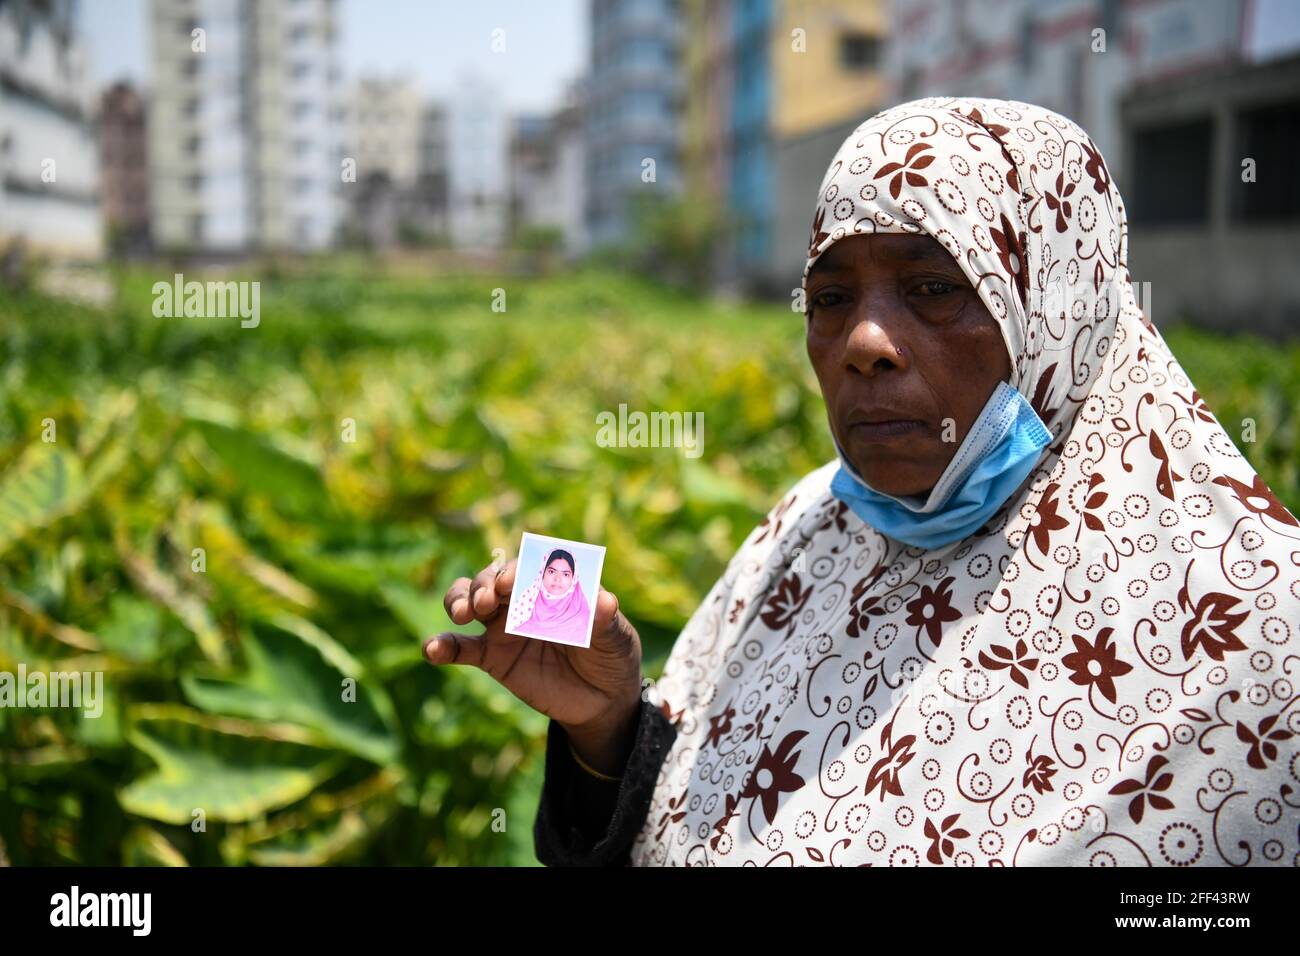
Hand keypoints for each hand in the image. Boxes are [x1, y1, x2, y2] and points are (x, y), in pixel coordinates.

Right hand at [424, 558, 643, 776]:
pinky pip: (462, 648)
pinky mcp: (492, 657)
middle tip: (488, 602)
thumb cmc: (612, 654)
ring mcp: (504, 626)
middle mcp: (524, 598)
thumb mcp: (616, 636)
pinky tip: (432, 650)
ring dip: (459, 600)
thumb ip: (605, 618)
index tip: (509, 584)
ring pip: (469, 601)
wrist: (603, 699)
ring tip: (463, 614)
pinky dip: (443, 646)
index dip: (515, 571)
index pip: (528, 567)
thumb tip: (605, 601)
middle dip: (484, 584)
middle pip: (492, 578)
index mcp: (552, 584)